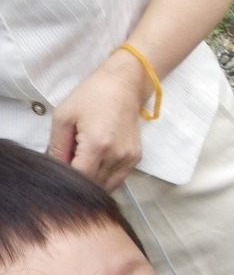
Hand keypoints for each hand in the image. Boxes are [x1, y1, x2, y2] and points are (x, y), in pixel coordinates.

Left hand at [47, 52, 151, 190]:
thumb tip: (55, 168)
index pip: (81, 177)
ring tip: (84, 162)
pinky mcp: (136, 160)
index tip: (61, 169)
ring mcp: (129, 160)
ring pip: (108, 186)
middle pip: (94, 184)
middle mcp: (117, 157)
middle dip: (80, 179)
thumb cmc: (91, 97)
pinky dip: (105, 177)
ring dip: (93, 180)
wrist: (123, 88)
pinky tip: (98, 162)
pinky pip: (118, 179)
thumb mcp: (63, 117)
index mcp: (97, 145)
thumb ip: (57, 146)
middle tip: (71, 162)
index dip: (68, 177)